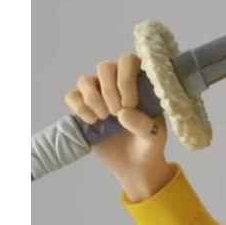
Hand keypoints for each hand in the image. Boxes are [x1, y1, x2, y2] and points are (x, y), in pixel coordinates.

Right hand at [64, 54, 169, 184]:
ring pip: (85, 80)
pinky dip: (79, 108)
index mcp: (139, 81)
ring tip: (105, 118)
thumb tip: (123, 113)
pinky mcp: (83, 108)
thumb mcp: (154, 136)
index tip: (130, 104)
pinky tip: (92, 122)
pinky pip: (71, 96)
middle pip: (104, 67)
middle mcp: (117, 82)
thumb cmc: (149, 143)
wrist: (134, 163)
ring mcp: (98, 94)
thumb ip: (143, 124)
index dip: (125, 79)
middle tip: (117, 113)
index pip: (128, 60)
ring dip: (93, 99)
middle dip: (109, 91)